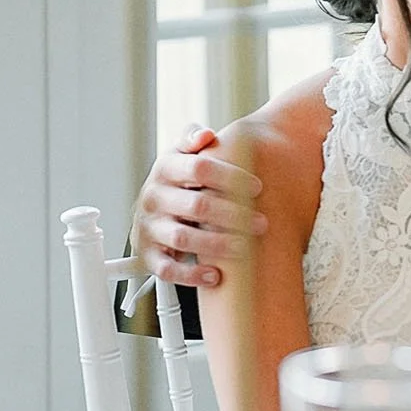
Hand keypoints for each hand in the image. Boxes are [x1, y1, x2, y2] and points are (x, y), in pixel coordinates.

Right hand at [134, 125, 266, 288]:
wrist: (150, 210)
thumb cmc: (178, 180)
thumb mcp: (182, 155)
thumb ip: (193, 139)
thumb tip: (206, 135)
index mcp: (165, 169)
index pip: (199, 168)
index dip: (231, 176)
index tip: (258, 187)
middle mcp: (153, 197)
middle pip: (196, 205)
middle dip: (233, 214)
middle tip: (262, 222)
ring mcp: (149, 227)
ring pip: (184, 238)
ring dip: (218, 244)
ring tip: (245, 247)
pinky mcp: (148, 255)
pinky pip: (167, 269)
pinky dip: (191, 275)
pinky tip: (216, 275)